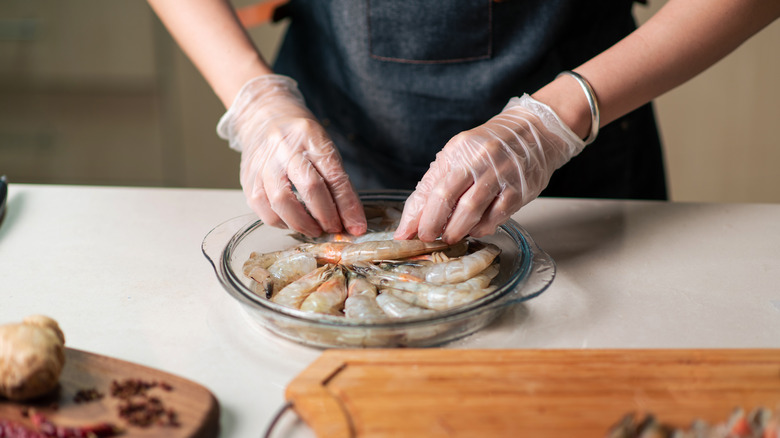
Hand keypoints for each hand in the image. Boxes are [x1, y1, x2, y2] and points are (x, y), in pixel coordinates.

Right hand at [218, 75, 365, 236]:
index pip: (334, 175)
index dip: (348, 205)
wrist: (264, 116)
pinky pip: (262, 208)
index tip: (357, 226)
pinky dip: (280, 222)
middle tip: (335, 229)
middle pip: (310, 187)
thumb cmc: (300, 137)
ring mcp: (263, 163)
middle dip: (327, 216)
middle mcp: (285, 148)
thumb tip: (350, 220)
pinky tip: (292, 222)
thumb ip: (336, 182)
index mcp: (311, 137)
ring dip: (302, 224)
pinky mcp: (248, 177)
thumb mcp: (324, 148)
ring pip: (282, 201)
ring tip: (315, 230)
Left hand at [394, 94, 584, 242]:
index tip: (405, 233)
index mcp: (458, 150)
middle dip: (433, 224)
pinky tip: (475, 230)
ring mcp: (500, 175)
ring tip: (449, 237)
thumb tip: (413, 219)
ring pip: (471, 210)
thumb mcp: (459, 155)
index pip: (430, 186)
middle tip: (427, 238)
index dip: (415, 214)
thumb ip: (436, 184)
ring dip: (456, 230)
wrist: (535, 131)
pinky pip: (496, 216)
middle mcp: (478, 160)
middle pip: (446, 197)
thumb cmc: (491, 147)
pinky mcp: (519, 190)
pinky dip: (482, 228)